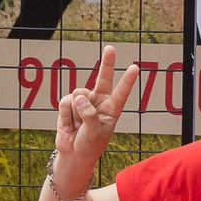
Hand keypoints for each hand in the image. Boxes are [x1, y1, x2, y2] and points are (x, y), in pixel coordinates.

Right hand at [55, 46, 141, 169]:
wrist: (74, 153)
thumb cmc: (90, 145)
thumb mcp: (95, 133)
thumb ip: (89, 115)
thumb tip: (78, 97)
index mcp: (112, 108)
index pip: (121, 92)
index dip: (127, 80)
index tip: (135, 67)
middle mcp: (99, 101)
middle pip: (103, 78)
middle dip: (107, 62)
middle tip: (110, 48)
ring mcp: (83, 100)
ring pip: (78, 95)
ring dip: (76, 113)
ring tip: (78, 126)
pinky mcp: (69, 104)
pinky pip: (66, 103)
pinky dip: (66, 116)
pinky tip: (69, 126)